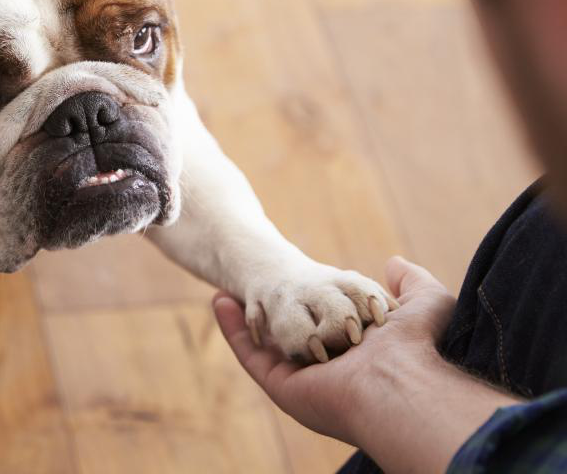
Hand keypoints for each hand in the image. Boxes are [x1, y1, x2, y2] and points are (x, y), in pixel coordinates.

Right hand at [213, 255, 454, 443]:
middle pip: (295, 330)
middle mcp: (328, 362)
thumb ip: (413, 283)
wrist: (395, 384)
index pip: (330, 316)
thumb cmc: (413, 347)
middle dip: (277, 309)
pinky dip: (232, 327)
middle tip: (260, 284)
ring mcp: (302, 373)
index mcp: (359, 347)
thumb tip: (392, 263)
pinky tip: (221, 301)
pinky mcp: (279, 380)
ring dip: (251, 314)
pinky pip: (249, 351)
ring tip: (234, 287)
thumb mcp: (426, 304)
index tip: (300, 277)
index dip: (316, 297)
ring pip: (268, 340)